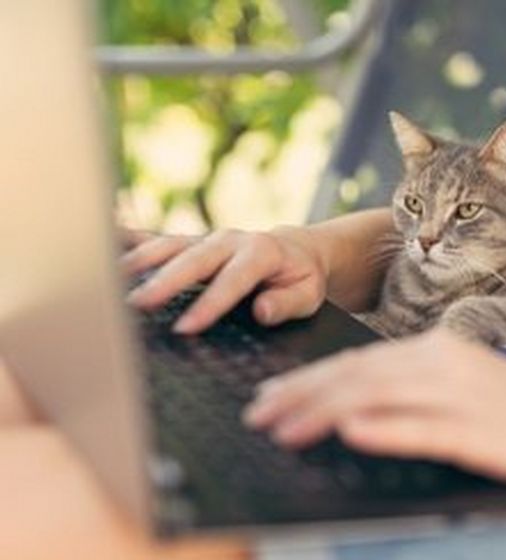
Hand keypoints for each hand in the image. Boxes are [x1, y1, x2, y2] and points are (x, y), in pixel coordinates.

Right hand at [121, 226, 327, 333]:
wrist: (298, 249)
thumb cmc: (302, 277)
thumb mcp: (308, 294)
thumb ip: (287, 302)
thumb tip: (262, 310)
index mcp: (262, 252)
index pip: (232, 280)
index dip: (209, 304)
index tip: (186, 327)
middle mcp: (231, 240)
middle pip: (194, 260)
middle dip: (164, 282)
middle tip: (137, 305)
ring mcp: (209, 239)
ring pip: (171, 246)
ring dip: (141, 262)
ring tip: (110, 281)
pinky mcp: (194, 241)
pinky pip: (161, 241)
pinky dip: (134, 244)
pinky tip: (106, 249)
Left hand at [243, 329, 505, 487]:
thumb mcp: (465, 391)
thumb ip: (415, 394)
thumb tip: (358, 411)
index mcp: (436, 350)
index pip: (358, 363)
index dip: (309, 379)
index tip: (271, 395)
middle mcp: (441, 363)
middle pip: (356, 377)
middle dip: (300, 395)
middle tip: (257, 413)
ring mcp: (459, 395)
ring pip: (376, 399)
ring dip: (322, 413)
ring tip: (279, 428)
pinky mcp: (478, 430)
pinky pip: (422, 428)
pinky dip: (383, 429)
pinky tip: (350, 433)